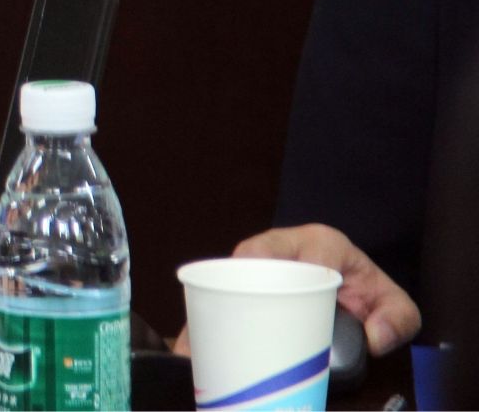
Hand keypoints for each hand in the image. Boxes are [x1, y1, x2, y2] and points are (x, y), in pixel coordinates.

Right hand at [169, 225, 420, 356]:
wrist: (352, 290)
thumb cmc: (367, 292)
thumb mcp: (395, 304)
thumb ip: (398, 319)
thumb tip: (374, 339)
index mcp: (323, 243)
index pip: (310, 250)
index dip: (296, 272)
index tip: (290, 304)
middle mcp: (284, 246)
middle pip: (252, 260)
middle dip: (235, 288)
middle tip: (229, 325)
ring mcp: (260, 265)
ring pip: (229, 277)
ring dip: (211, 308)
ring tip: (197, 342)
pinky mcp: (245, 284)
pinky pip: (219, 295)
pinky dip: (204, 321)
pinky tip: (193, 347)